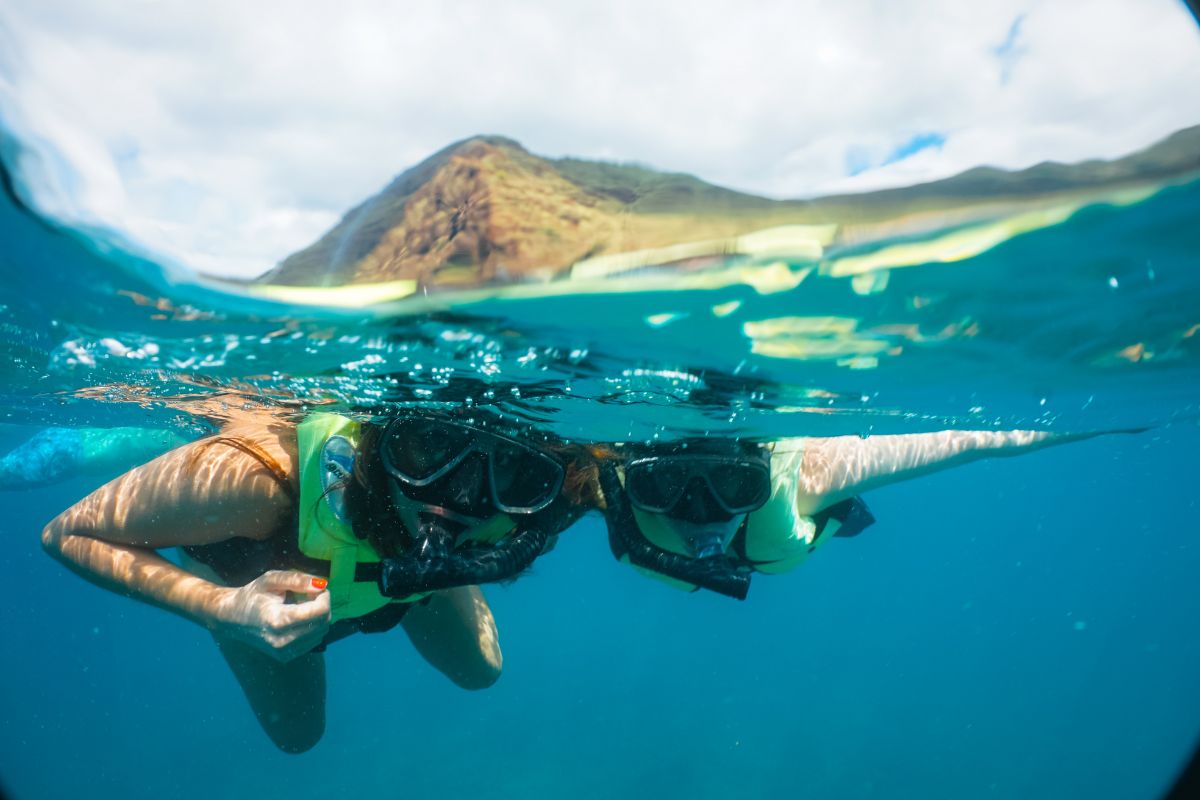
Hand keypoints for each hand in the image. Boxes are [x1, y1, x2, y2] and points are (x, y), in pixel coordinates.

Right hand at [213, 570, 330, 660]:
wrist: (232, 619)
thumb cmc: (253, 595)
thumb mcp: (271, 580)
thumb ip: (297, 580)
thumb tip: (322, 585)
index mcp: (278, 621)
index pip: (320, 611)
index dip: (324, 596)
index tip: (314, 589)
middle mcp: (282, 641)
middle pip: (323, 622)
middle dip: (323, 605)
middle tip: (308, 595)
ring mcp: (285, 652)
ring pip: (321, 632)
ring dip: (318, 617)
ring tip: (300, 606)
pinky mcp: (287, 657)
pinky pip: (314, 640)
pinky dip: (312, 627)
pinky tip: (297, 619)